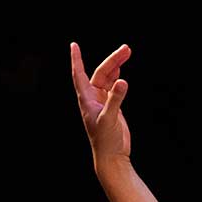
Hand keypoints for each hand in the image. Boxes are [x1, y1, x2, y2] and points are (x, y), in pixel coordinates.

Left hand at [70, 42, 131, 167]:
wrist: (112, 156)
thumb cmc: (106, 141)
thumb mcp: (110, 118)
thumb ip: (115, 99)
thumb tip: (122, 81)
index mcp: (87, 100)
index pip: (79, 75)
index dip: (77, 60)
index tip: (74, 45)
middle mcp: (92, 99)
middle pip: (100, 73)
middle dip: (112, 60)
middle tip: (126, 49)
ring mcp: (101, 102)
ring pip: (107, 78)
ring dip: (116, 66)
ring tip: (127, 53)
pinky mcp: (111, 107)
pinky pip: (112, 87)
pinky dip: (116, 77)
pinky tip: (121, 71)